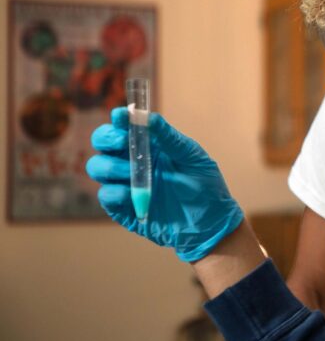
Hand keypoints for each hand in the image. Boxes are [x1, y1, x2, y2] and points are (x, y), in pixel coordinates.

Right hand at [86, 107, 243, 261]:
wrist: (210, 223)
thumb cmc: (205, 186)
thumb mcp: (192, 158)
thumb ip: (170, 139)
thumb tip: (149, 117)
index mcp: (150, 146)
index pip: (123, 127)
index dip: (119, 120)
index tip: (121, 116)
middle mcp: (133, 162)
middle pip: (102, 143)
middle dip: (106, 139)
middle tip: (123, 142)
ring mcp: (126, 184)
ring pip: (98, 167)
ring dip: (110, 166)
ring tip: (132, 172)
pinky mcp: (124, 208)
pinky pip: (106, 196)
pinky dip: (114, 192)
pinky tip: (131, 194)